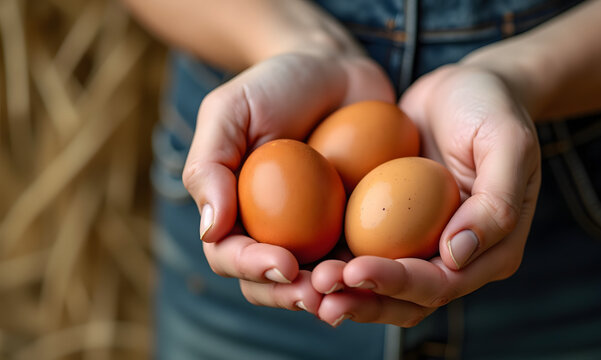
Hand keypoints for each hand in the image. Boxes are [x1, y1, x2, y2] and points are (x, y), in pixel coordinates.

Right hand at [182, 51, 393, 314]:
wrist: (331, 68)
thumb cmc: (274, 85)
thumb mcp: (229, 111)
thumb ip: (209, 167)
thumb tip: (210, 231)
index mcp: (233, 213)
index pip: (231, 255)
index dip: (252, 268)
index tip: (283, 263)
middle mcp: (272, 230)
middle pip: (272, 282)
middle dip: (292, 295)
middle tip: (318, 293)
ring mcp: (316, 232)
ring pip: (317, 280)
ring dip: (331, 293)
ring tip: (349, 289)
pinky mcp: (355, 224)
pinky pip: (361, 256)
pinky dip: (368, 271)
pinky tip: (384, 270)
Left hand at [312, 64, 541, 326]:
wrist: (463, 87)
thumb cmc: (490, 108)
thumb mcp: (508, 143)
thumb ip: (496, 203)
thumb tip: (456, 255)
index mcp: (490, 252)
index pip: (441, 284)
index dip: (397, 284)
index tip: (355, 270)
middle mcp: (454, 259)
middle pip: (406, 299)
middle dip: (362, 301)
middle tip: (318, 291)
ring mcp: (421, 244)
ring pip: (381, 288)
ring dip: (344, 293)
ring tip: (304, 287)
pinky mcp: (392, 228)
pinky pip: (362, 253)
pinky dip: (336, 263)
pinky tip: (301, 260)